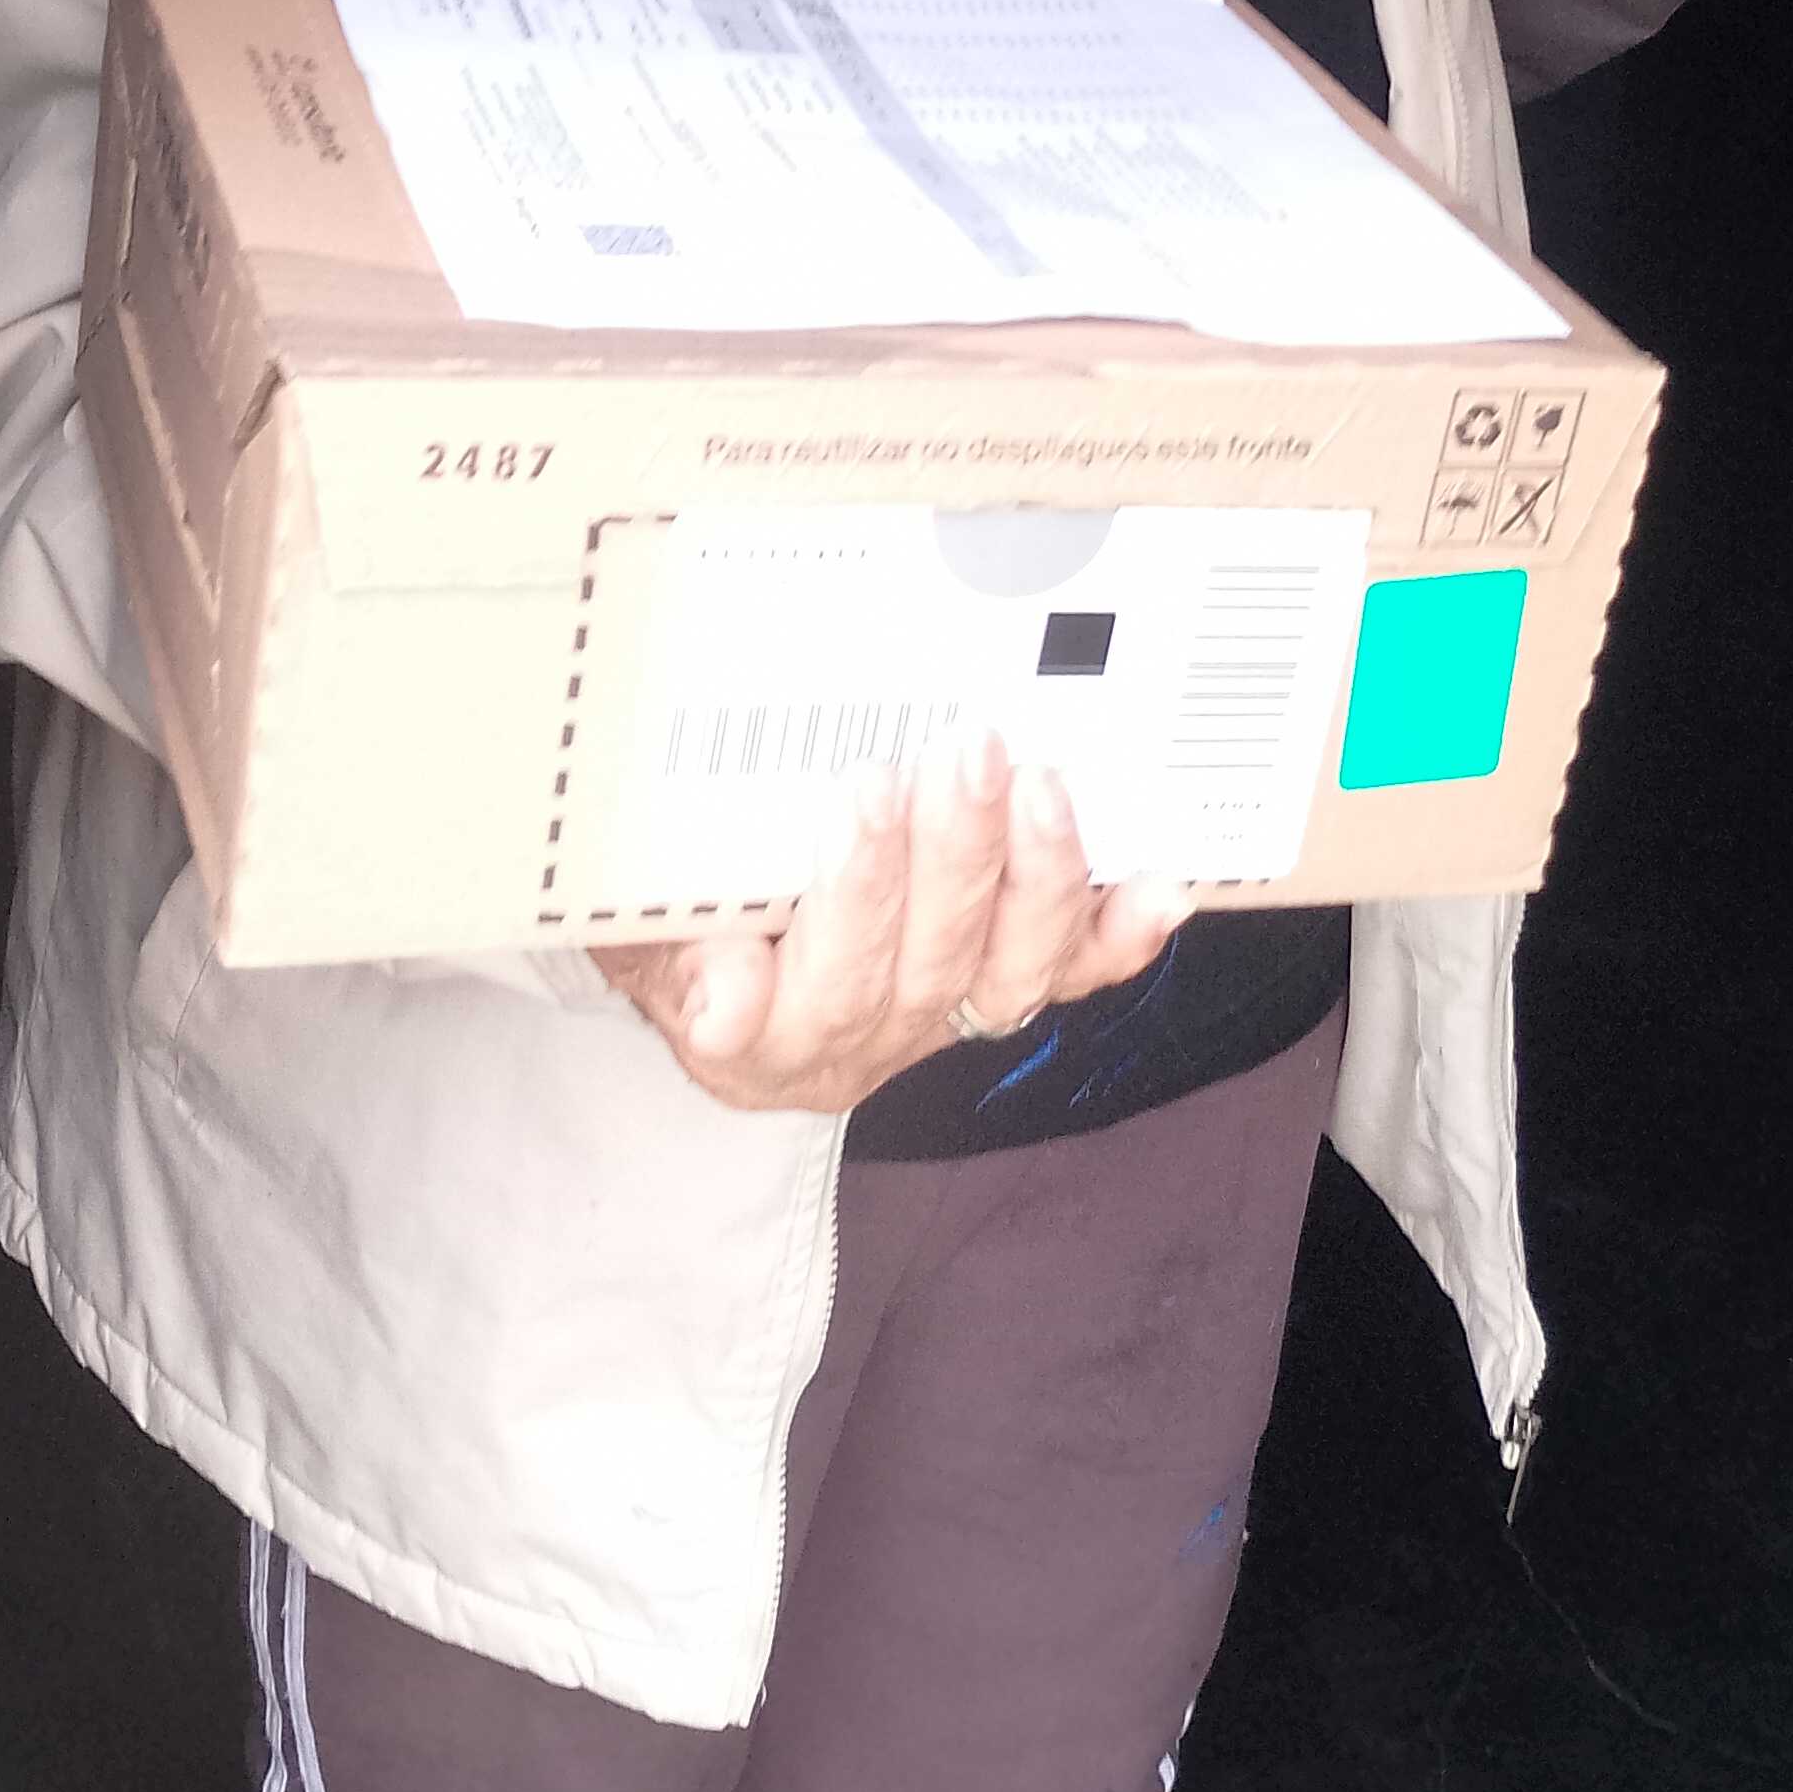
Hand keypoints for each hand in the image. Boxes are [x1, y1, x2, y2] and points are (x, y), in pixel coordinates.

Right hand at [593, 734, 1190, 1114]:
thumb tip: (726, 991)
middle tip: (966, 748)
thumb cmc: (669, 925)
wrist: (711, 983)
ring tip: (1042, 783)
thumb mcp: (632, 930)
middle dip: (953, 850)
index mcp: (758, 1039)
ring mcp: (936, 1024)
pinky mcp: (995, 998)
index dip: (851, 892)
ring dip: (1035, 875)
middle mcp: (857, 1043)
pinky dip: (1117, 938)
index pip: (814, 981)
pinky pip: (1068, 980)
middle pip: (925, 962)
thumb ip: (670, 954)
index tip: (861, 796)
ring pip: (1007, 972)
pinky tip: (1160, 890)